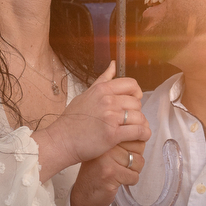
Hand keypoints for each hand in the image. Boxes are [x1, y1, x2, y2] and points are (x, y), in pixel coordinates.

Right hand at [33, 61, 149, 177]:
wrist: (61, 141)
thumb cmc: (72, 120)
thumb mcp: (86, 94)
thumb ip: (102, 80)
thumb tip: (113, 64)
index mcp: (102, 89)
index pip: (131, 84)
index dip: (136, 93)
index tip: (133, 102)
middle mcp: (108, 100)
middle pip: (136, 102)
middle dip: (136, 111)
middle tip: (129, 119)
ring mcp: (111, 117)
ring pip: (139, 116)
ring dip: (140, 124)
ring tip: (134, 129)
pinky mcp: (113, 134)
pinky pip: (138, 131)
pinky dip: (143, 134)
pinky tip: (140, 136)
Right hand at [70, 140, 145, 205]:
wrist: (84, 195)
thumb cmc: (98, 173)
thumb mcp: (108, 152)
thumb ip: (123, 142)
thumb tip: (145, 133)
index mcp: (106, 137)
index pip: (134, 134)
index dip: (134, 148)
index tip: (123, 156)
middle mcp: (105, 145)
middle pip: (139, 147)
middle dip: (134, 160)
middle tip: (120, 166)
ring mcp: (107, 159)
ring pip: (138, 162)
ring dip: (132, 172)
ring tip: (118, 174)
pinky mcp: (111, 174)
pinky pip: (134, 176)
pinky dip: (130, 182)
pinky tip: (117, 181)